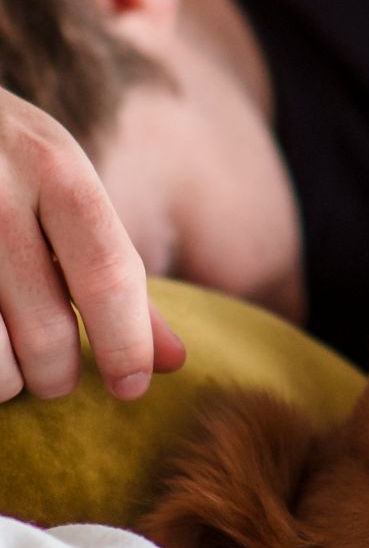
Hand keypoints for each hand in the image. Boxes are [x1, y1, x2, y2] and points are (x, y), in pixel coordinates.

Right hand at [0, 89, 183, 400]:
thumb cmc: (3, 159)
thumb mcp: (65, 187)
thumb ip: (114, 270)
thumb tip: (173, 361)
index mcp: (56, 169)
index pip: (109, 274)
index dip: (126, 344)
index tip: (131, 388)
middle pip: (47, 325)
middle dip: (58, 374)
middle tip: (57, 379)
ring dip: (6, 380)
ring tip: (12, 370)